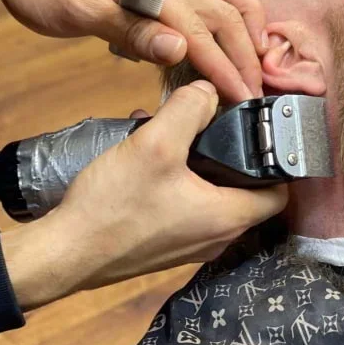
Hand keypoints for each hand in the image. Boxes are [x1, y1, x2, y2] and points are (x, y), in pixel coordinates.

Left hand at [0, 0, 266, 101]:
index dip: (223, 66)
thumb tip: (180, 48)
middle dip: (245, 55)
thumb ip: (131, 30)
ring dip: (249, 21)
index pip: (198, 30)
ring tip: (260, 54)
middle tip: (256, 92)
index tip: (242, 96)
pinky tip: (237, 25)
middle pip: (223, 13)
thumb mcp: (79, 12)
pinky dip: (233, 5)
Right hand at [0, 81, 287, 308]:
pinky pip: (186, 210)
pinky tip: (152, 162)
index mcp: (229, 218)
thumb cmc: (113, 205)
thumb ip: (190, 109)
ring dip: (202, 168)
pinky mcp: (166, 247)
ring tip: (177, 138)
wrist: (63, 254)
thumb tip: (209, 90)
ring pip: (214, 199)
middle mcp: (217, 238)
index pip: (280, 193)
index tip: (262, 136)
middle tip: (215, 129)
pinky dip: (179, 184)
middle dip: (234, 158)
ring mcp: (190, 246)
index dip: (278, 163)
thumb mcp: (156, 143)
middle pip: (246, 192)